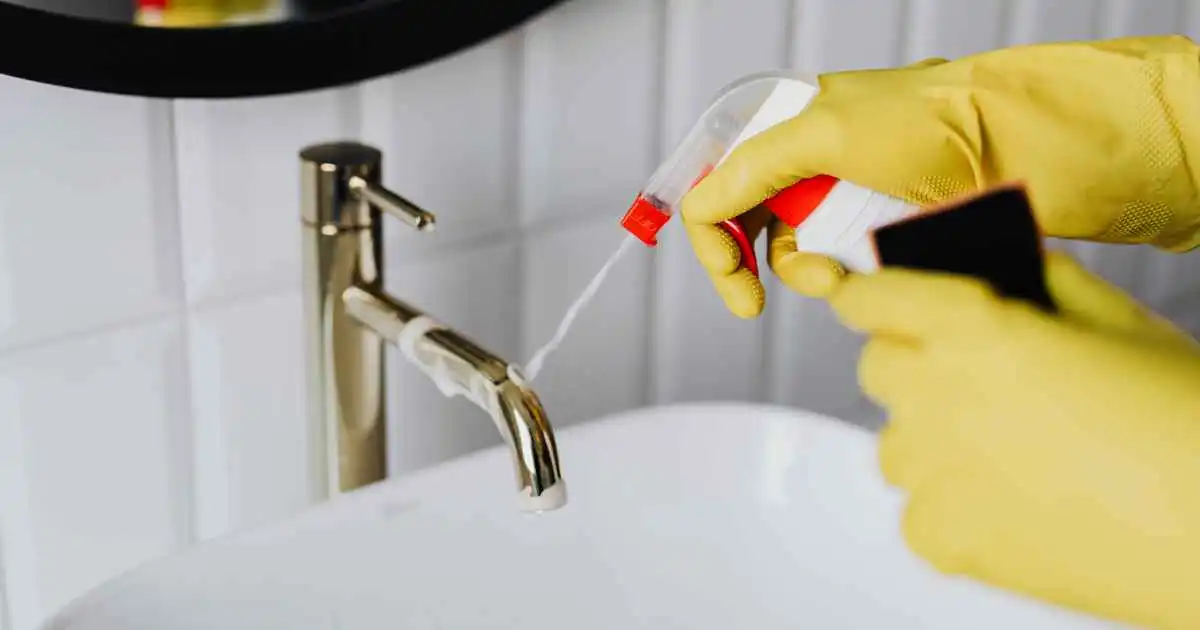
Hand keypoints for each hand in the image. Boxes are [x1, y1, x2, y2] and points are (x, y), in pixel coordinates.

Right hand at [683, 35, 1199, 316]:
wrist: (1030, 149)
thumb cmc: (938, 123)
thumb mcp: (825, 130)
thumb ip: (750, 167)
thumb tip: (699, 204)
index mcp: (791, 120)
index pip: (718, 177)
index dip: (710, 228)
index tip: (725, 272)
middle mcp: (813, 158)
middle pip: (748, 222)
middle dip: (751, 261)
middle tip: (752, 300)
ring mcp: (848, 196)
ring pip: (794, 253)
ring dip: (802, 272)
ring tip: (834, 275)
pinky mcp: (881, 229)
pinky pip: (839, 266)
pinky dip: (840, 277)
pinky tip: (858, 274)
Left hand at [828, 251, 1199, 629]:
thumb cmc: (1183, 413)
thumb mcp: (1116, 321)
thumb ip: (1037, 282)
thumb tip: (996, 262)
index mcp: (972, 327)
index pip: (871, 298)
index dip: (873, 297)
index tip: (878, 303)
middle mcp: (934, 394)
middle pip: (877, 367)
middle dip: (914, 363)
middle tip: (976, 380)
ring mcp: (931, 473)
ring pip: (896, 442)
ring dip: (934, 438)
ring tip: (1014, 452)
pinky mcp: (941, 538)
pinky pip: (919, 508)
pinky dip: (954, 505)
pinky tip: (1020, 506)